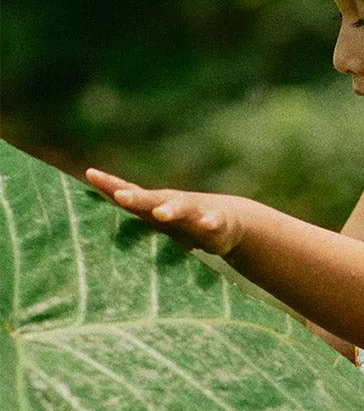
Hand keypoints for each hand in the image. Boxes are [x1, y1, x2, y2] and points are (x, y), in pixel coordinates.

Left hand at [85, 168, 247, 256]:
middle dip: (136, 198)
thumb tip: (90, 237)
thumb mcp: (154, 224)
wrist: (225, 220)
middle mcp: (170, 203)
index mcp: (153, 204)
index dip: (110, 184)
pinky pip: (212, 222)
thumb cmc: (180, 224)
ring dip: (170, 210)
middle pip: (150, 198)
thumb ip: (129, 226)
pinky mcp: (216, 222)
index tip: (91, 173)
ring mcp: (193, 211)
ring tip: (161, 213)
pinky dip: (209, 222)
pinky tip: (207, 224)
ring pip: (180, 208)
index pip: (128, 192)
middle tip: (121, 196)